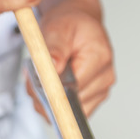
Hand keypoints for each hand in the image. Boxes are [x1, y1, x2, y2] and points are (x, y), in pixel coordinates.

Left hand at [30, 0, 114, 116]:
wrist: (78, 26)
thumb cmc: (70, 25)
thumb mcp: (58, 28)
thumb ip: (54, 48)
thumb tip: (53, 68)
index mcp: (100, 58)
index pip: (74, 88)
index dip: (51, 89)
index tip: (35, 84)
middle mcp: (105, 78)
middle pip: (71, 103)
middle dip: (47, 95)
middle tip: (35, 76)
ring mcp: (101, 91)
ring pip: (68, 112)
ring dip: (49, 101)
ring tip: (44, 79)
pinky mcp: (93, 100)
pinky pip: (69, 113)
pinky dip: (55, 104)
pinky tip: (51, 88)